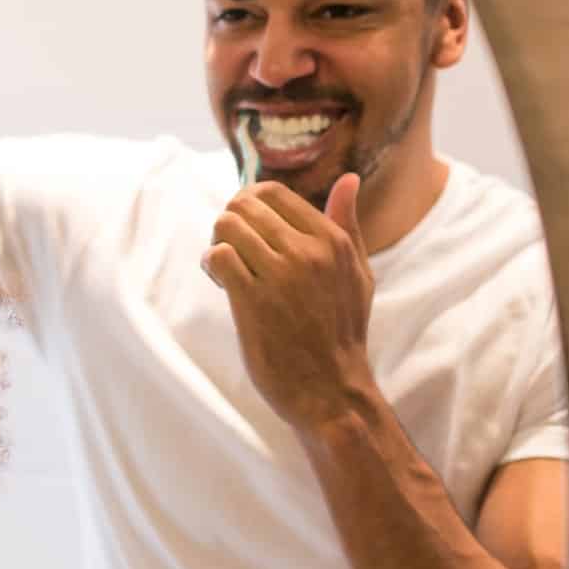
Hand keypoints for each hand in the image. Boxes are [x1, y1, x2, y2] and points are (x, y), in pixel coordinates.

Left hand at [201, 174, 380, 432]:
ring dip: (217, 242)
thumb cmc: (342, 333)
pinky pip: (219, 256)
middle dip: (230, 222)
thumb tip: (349, 179)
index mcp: (332, 240)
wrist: (331, 389)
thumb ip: (347, 224)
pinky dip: (212, 264)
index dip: (248, 206)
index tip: (248, 232)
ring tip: (226, 268)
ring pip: (227, 225)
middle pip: (244, 205)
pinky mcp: (254, 301)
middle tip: (232, 250)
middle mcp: (308, 252)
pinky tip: (221, 282)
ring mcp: (281, 276)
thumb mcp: (357, 275)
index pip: (273, 193)